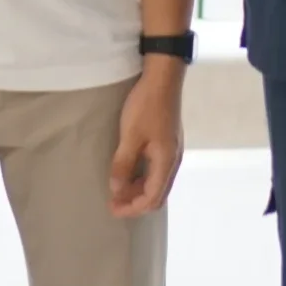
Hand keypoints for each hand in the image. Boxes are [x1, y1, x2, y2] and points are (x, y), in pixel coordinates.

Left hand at [108, 59, 186, 216]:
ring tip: (118, 188)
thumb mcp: (131, 136)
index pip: (151, 198)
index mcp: (166, 162)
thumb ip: (123, 164)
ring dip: (139, 190)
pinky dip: (144, 178)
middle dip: (136, 202)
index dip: (131, 208)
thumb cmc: (146, 106)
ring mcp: (173, 151)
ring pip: (158, 182)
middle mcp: (173, 161)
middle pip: (157, 194)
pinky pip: (158, 171)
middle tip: (114, 201)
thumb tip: (117, 190)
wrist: (163, 77)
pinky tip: (130, 171)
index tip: (112, 208)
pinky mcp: (169, 142)